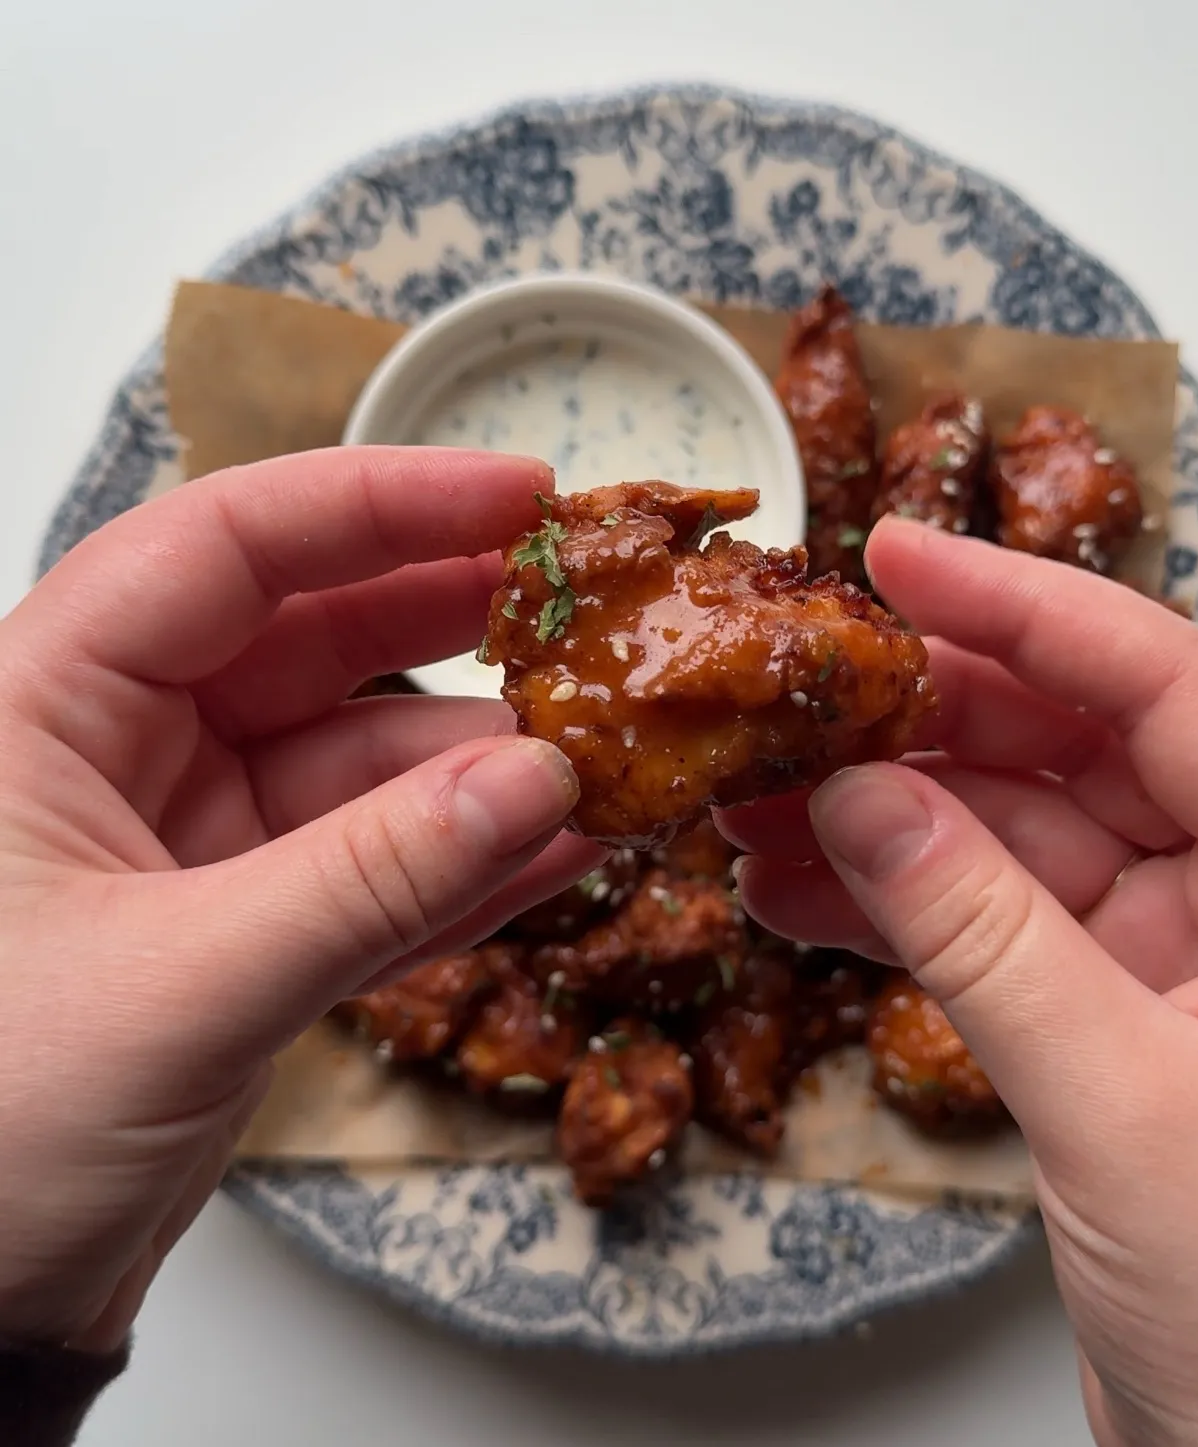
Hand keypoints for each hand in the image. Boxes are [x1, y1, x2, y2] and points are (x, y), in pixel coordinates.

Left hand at [0, 447, 602, 1352]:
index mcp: (45, 707)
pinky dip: (465, 870)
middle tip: (591, 614)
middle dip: (458, 628)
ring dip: (485, 775)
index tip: (519, 496)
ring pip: (364, 769)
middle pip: (314, 639)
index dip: (380, 505)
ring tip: (611, 764)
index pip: (225, 546)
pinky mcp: (245, 931)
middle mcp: (120, 753)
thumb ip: (369, 881)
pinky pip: (374, 875)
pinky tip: (566, 851)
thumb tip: (540, 781)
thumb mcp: (181, 987)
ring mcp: (192, 843)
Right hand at [723, 519, 1197, 1446]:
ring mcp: (1177, 954)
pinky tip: (791, 892)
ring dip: (878, 823)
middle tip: (789, 696)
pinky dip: (888, 914)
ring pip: (1007, 840)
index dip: (1023, 609)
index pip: (1166, 687)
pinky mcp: (1106, 1018)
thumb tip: (862, 804)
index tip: (897, 558)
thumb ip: (985, 940)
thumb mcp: (1129, 1106)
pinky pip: (984, 930)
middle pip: (1068, 748)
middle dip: (917, 725)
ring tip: (753, 801)